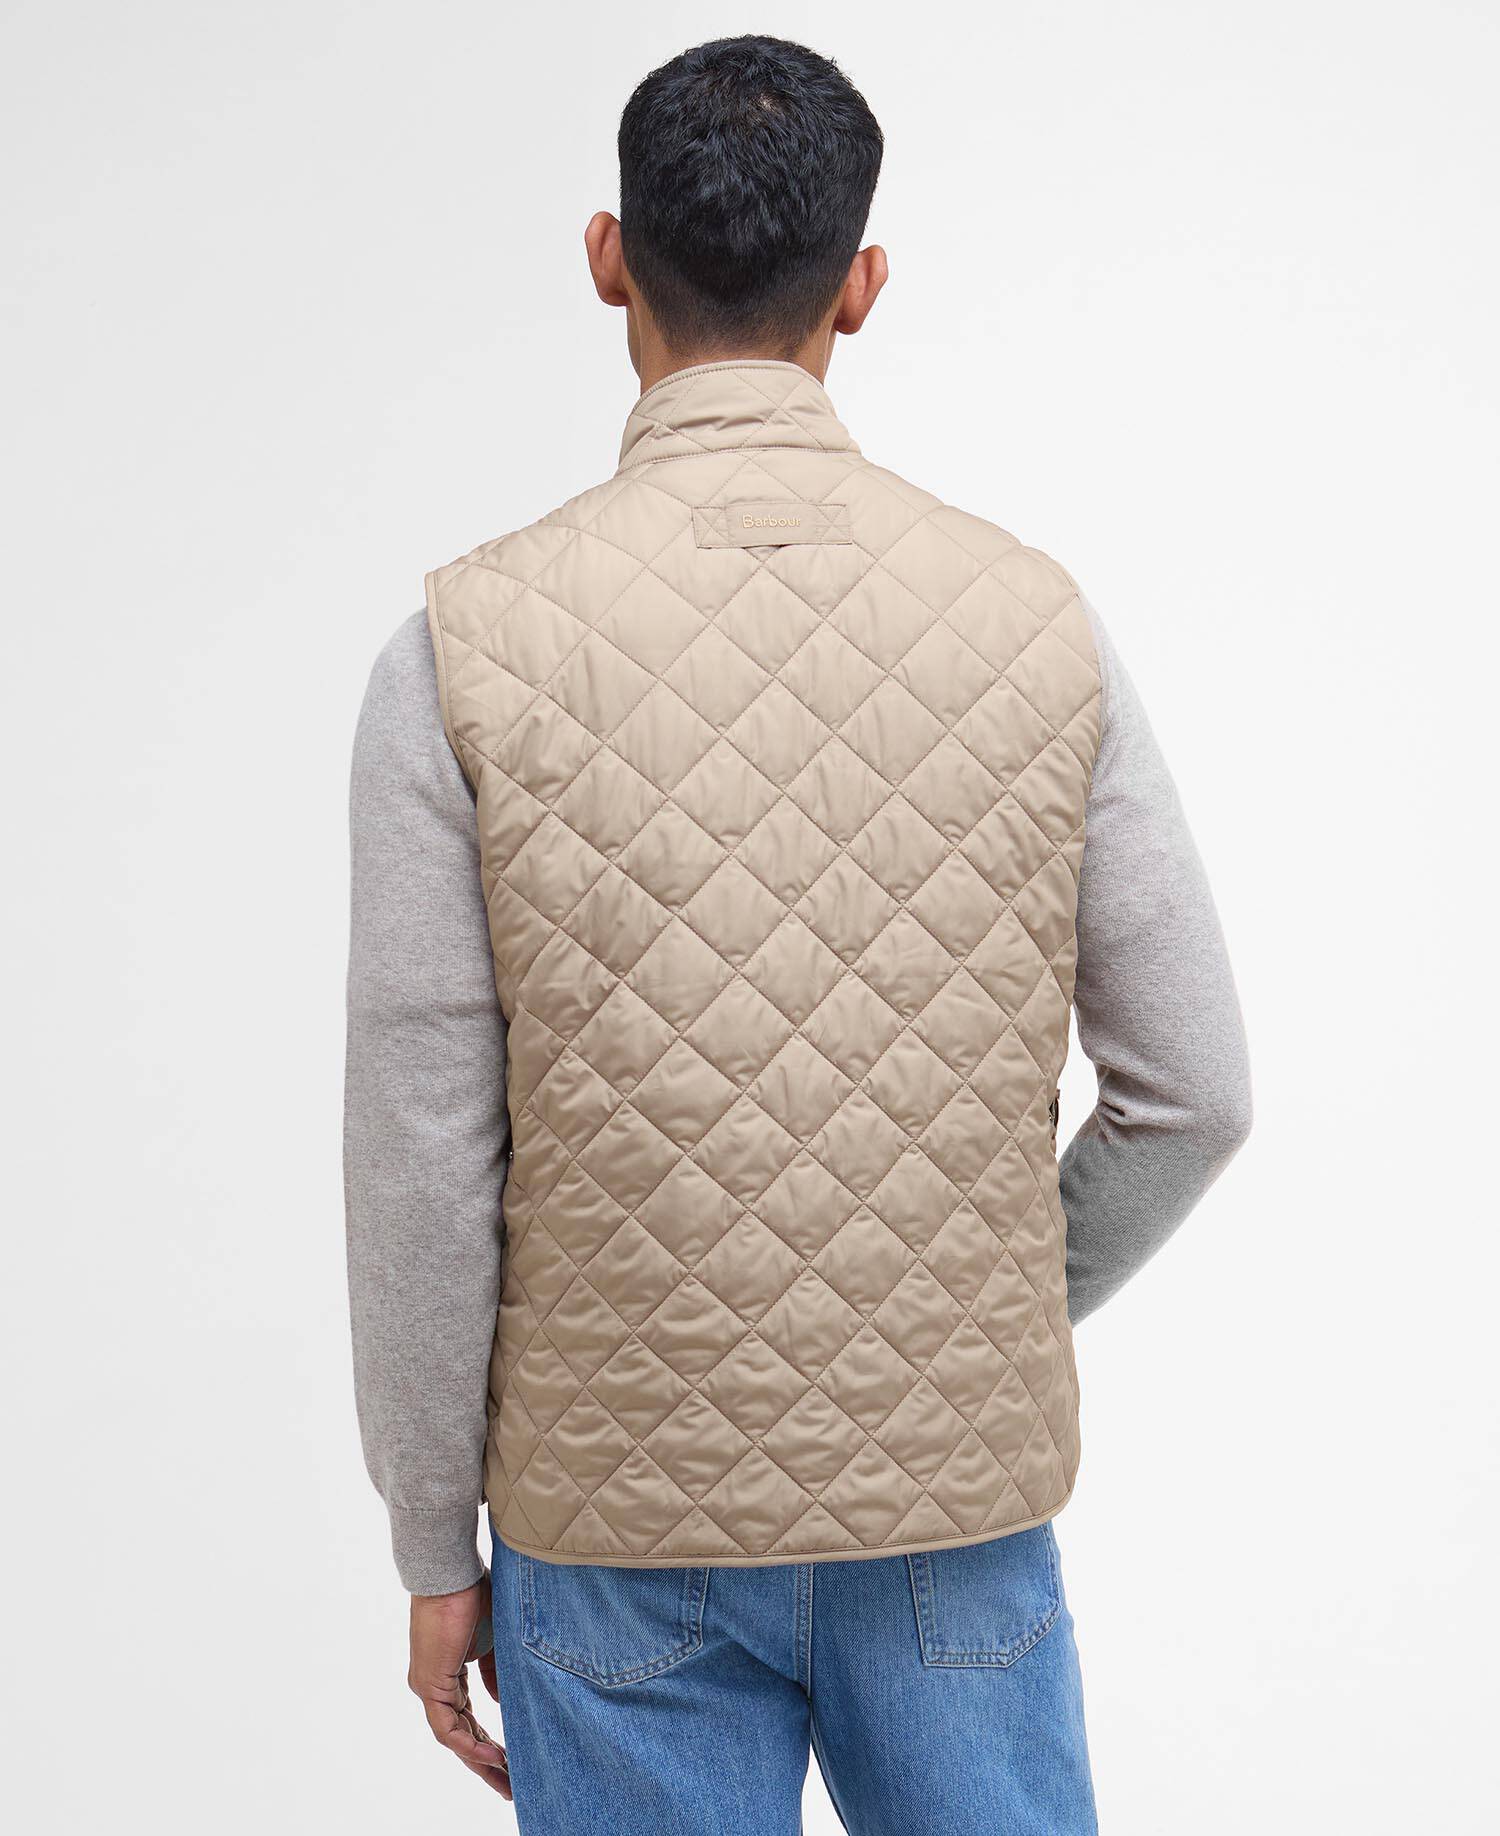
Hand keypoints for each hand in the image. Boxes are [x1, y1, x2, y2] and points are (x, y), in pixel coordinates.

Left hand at [408, 1576, 510, 1798]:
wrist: (452, 1574)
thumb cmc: (472, 1595)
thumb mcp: (493, 1640)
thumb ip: (495, 1673)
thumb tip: (499, 1702)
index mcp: (448, 1675)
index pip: (468, 1720)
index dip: (489, 1742)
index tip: (512, 1760)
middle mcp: (434, 1686)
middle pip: (461, 1736)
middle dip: (486, 1764)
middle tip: (509, 1787)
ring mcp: (428, 1687)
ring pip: (454, 1738)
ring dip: (480, 1762)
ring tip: (506, 1780)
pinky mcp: (429, 1684)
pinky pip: (448, 1728)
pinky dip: (470, 1745)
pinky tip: (493, 1756)